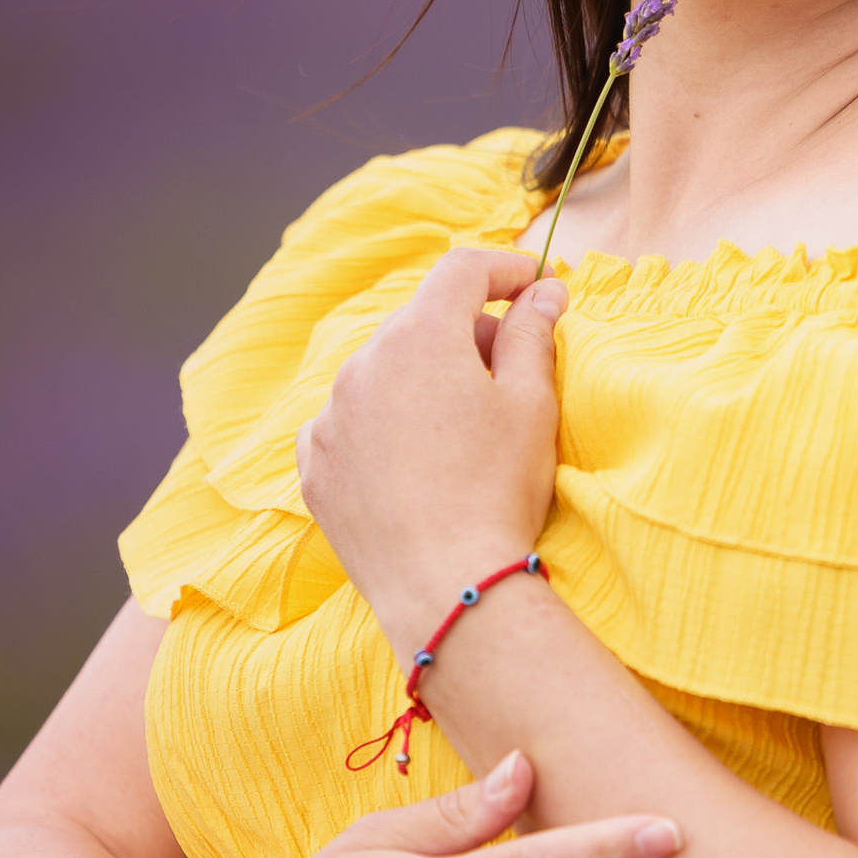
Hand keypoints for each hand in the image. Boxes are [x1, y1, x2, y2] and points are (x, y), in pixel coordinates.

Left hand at [297, 245, 564, 655]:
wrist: (447, 589)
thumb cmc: (498, 492)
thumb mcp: (531, 405)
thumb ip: (533, 335)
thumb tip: (542, 293)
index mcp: (420, 337)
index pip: (462, 270)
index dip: (505, 268)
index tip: (535, 284)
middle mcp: (362, 364)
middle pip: (420, 322)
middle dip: (466, 332)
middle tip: (510, 368)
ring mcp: (330, 417)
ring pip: (381, 373)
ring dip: (420, 380)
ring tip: (460, 428)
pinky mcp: (315, 466)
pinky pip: (349, 423)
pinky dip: (381, 426)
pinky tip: (413, 462)